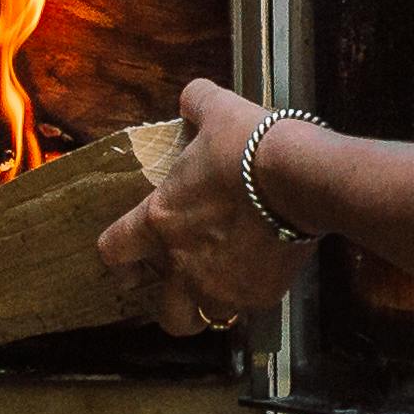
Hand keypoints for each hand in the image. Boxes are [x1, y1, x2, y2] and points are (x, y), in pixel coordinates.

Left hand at [97, 78, 317, 336]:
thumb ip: (196, 104)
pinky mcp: (262, 295)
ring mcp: (224, 286)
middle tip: (179, 286)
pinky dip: (253, 293)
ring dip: (212, 304)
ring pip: (207, 317)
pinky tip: (263, 272)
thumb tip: (191, 97)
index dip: (117, 256)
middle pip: (163, 312)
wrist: (300, 178)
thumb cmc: (248, 146)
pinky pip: (251, 305)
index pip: (113, 251)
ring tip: (225, 286)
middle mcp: (184, 265)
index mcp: (160, 222)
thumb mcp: (217, 111)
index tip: (127, 258)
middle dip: (167, 304)